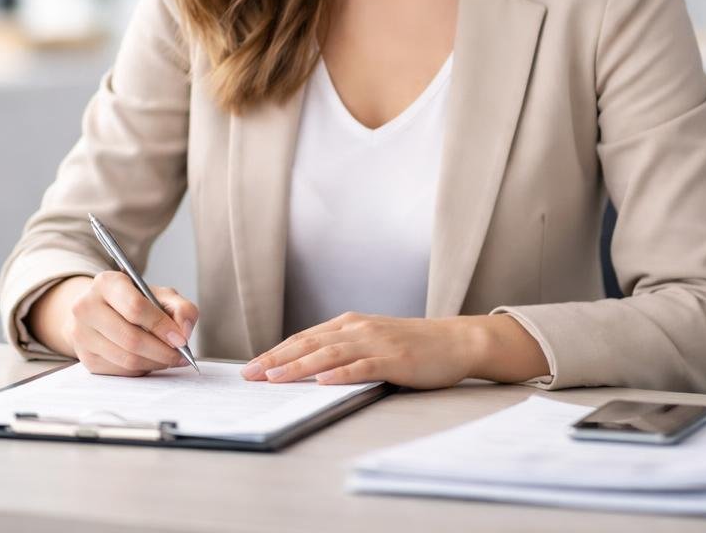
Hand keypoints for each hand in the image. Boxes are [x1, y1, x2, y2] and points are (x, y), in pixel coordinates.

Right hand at [33, 272, 198, 376]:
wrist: (101, 312)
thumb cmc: (135, 302)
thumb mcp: (161, 295)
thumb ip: (181, 308)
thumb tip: (184, 331)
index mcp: (106, 283)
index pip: (135, 308)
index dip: (161, 326)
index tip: (181, 339)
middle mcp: (87, 307)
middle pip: (131, 338)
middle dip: (162, 351)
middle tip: (180, 355)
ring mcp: (82, 334)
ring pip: (127, 359)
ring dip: (155, 363)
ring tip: (169, 358)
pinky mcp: (85, 358)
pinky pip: (121, 371)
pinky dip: (142, 369)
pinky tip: (150, 360)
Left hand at [239, 312, 487, 389]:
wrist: (455, 341)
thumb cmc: (412, 344)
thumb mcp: (372, 339)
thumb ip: (344, 348)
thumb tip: (309, 367)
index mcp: (350, 323)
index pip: (304, 338)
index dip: (276, 352)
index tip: (251, 367)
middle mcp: (359, 329)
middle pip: (309, 344)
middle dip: (276, 359)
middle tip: (250, 375)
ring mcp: (376, 343)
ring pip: (330, 354)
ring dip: (300, 367)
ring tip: (275, 378)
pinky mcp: (395, 359)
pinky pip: (363, 367)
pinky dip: (341, 374)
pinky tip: (323, 381)